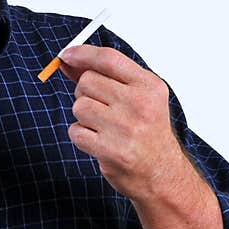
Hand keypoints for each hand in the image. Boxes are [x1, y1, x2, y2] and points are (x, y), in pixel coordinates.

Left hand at [59, 45, 192, 202]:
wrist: (162, 175)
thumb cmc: (148, 134)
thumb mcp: (138, 98)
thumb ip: (106, 77)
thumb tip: (71, 61)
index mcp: (149, 86)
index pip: (109, 59)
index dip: (83, 54)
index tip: (67, 55)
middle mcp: (139, 104)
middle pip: (87, 81)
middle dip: (85, 93)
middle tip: (101, 108)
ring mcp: (125, 128)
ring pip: (79, 106)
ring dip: (84, 116)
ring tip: (103, 127)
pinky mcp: (111, 150)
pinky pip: (76, 131)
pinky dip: (81, 136)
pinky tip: (99, 141)